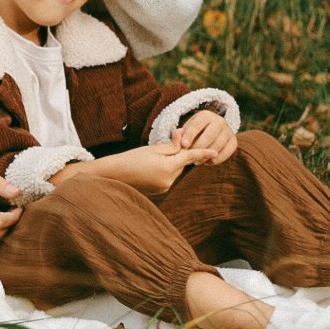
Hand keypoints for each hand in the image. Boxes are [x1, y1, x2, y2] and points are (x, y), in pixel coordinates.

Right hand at [100, 139, 218, 196]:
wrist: (113, 175)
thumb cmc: (131, 158)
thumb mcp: (152, 148)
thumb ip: (171, 145)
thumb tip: (183, 137)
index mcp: (168, 167)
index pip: (189, 156)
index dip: (203, 153)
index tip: (215, 152)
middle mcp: (169, 180)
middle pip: (181, 164)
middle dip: (176, 154)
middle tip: (160, 146)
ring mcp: (165, 187)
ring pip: (175, 170)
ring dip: (169, 162)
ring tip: (150, 158)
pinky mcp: (160, 191)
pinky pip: (168, 177)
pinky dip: (164, 170)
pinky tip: (149, 167)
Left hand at [173, 110, 236, 163]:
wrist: (213, 131)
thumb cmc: (195, 132)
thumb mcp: (187, 129)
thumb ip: (181, 134)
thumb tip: (175, 135)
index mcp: (206, 115)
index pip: (197, 125)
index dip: (190, 135)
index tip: (183, 145)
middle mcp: (219, 121)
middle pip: (209, 135)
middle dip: (198, 147)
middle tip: (190, 156)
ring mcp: (229, 131)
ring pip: (218, 145)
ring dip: (206, 155)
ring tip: (196, 161)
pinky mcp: (234, 142)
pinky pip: (225, 153)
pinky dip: (215, 160)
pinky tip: (206, 161)